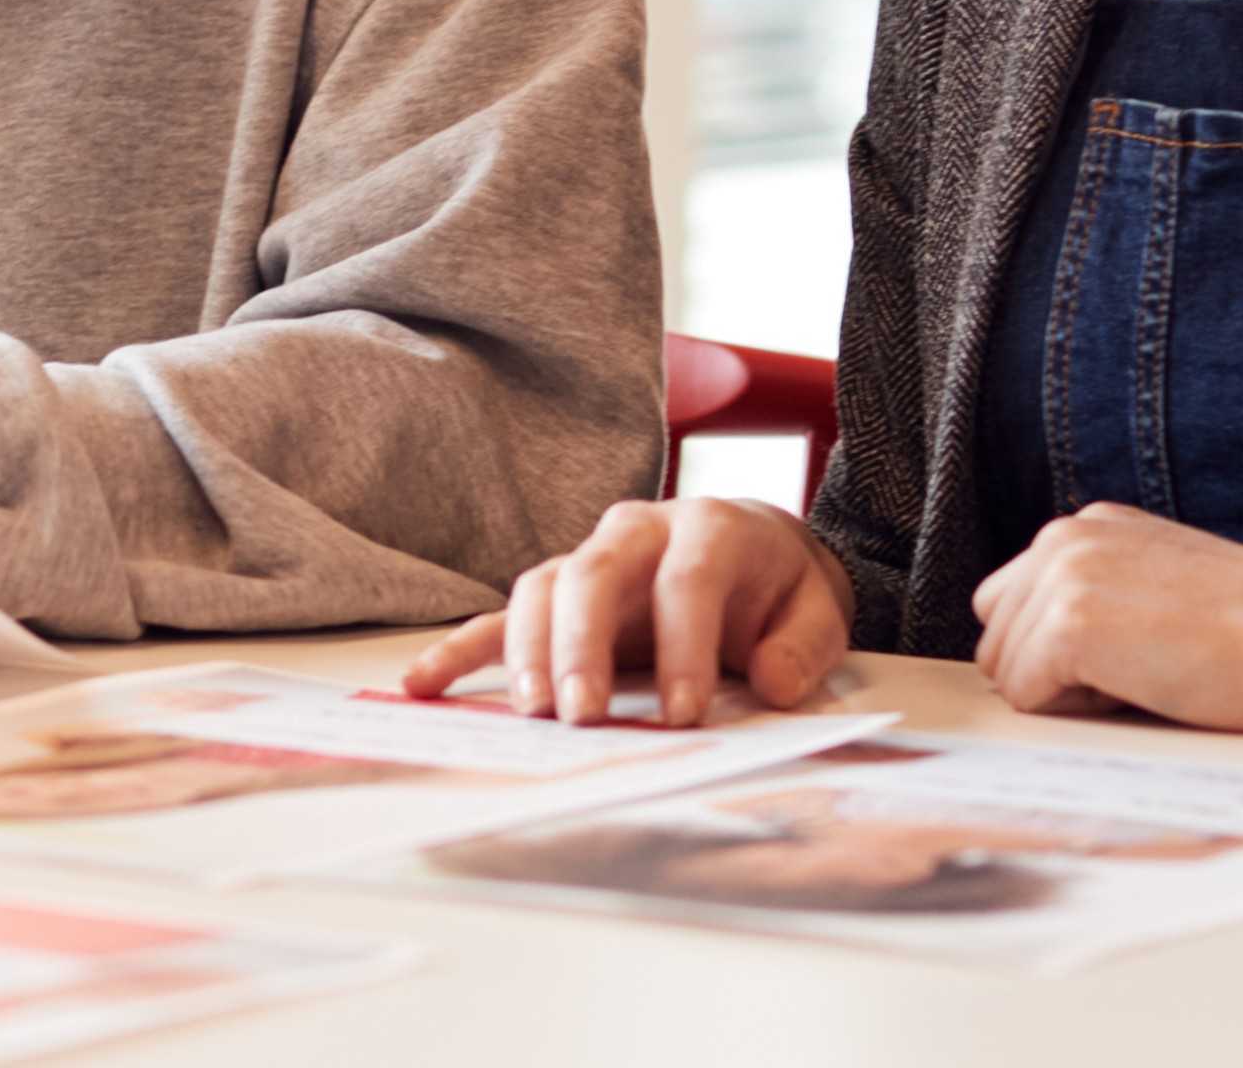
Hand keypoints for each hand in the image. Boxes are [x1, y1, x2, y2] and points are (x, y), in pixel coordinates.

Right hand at [395, 497, 850, 727]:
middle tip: (584, 714)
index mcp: (710, 529)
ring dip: (528, 649)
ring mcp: (589, 557)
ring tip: (530, 713)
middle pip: (595, 573)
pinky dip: (460, 648)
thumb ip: (804, 645)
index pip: (688, 579)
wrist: (756, 552)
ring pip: (542, 587)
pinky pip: (500, 616)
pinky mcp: (558, 592)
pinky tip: (424, 685)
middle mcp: (638, 530)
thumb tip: (770, 680)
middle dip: (584, 644)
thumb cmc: (780, 588)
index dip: (683, 644)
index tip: (684, 713)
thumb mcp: (818, 610)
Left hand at [966, 502, 1242, 731]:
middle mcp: (1064, 538)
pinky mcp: (1068, 624)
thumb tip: (1041, 656)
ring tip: (1148, 677)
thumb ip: (1104, 597)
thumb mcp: (1166, 586)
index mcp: (1090, 527)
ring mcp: (1062, 577)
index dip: (1059, 654)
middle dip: (1049, 675)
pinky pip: (1025, 698)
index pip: (1013, 604)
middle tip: (1140, 674)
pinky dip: (1076, 713)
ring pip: (1005, 672)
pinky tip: (1142, 689)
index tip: (1133, 657)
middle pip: (996, 638)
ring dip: (1066, 696)